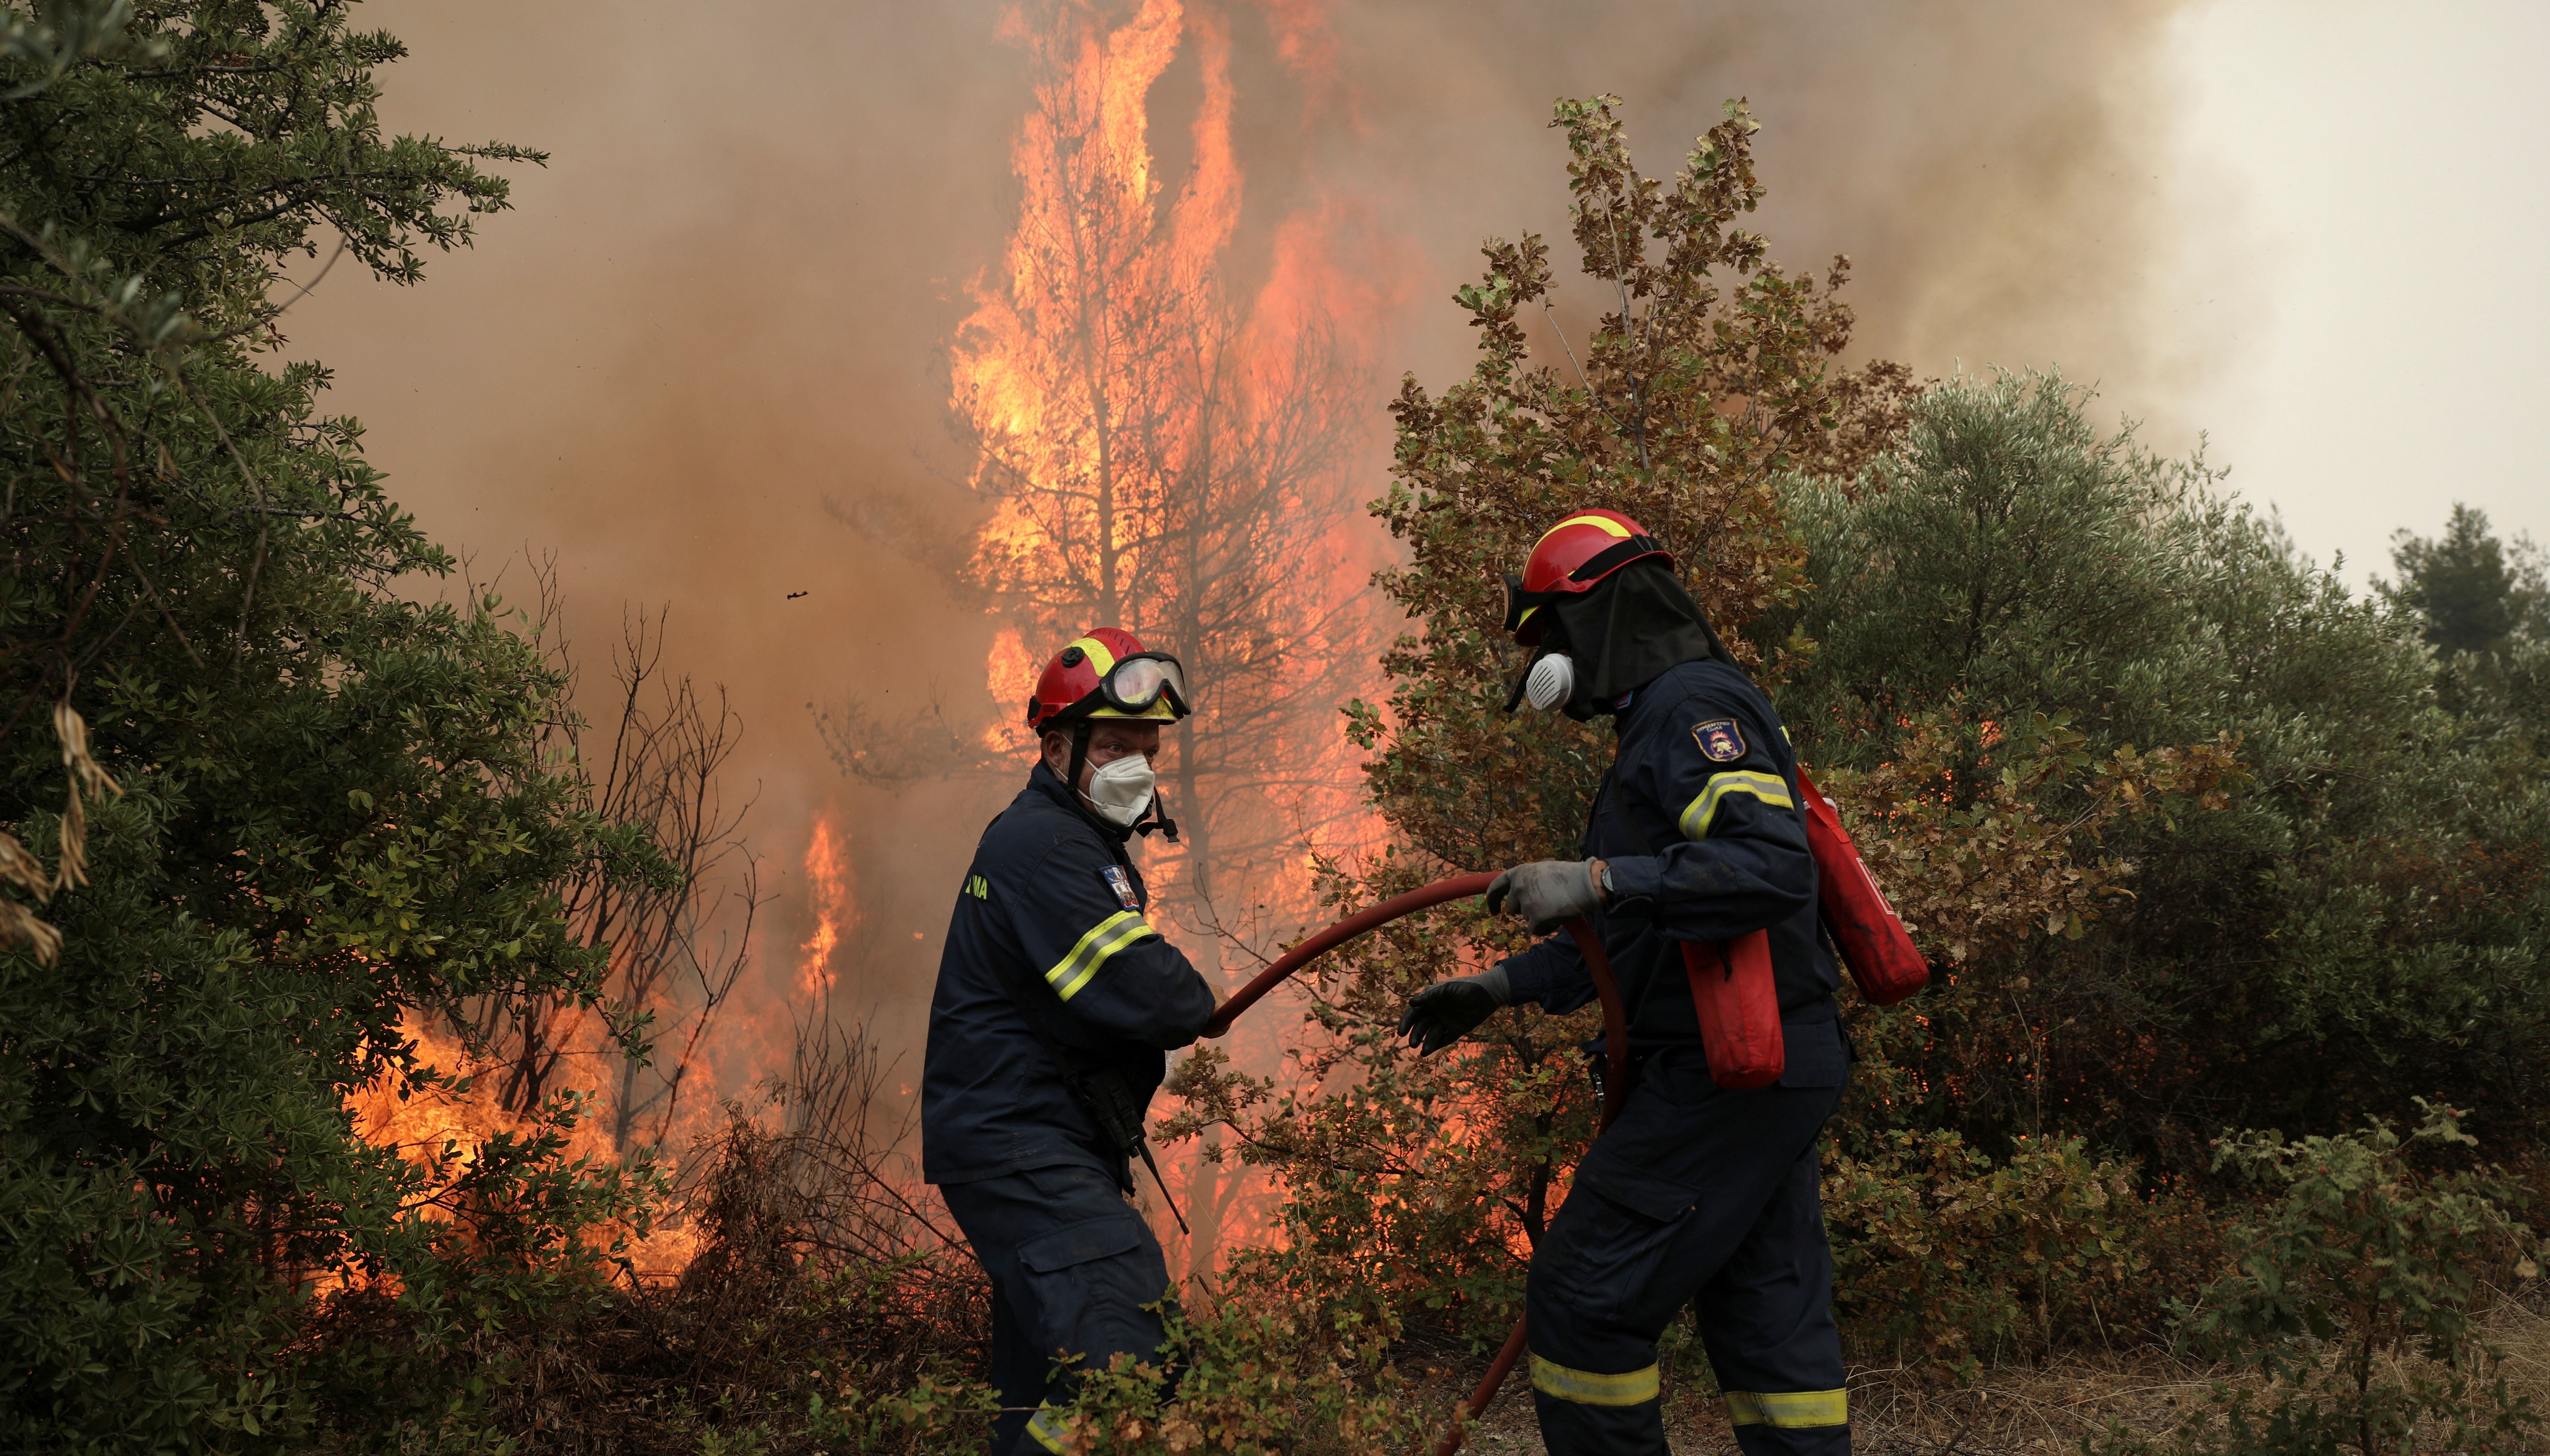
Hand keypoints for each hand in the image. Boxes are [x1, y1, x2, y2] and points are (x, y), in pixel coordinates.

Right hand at [1396, 976, 1504, 1055]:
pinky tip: (1428, 1051)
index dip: (1407, 1022)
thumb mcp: (1446, 989)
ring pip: (1432, 1034)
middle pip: (1422, 1026)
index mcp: (1431, 1000)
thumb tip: (1410, 1003)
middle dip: (1416, 1035)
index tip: (1400, 1032)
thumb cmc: (1465, 987)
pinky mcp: (1457, 1029)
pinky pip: (1445, 1039)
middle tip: (1412, 1044)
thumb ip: (1430, 996)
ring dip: (1426, 1042)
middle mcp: (1436, 1012)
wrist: (1488, 993)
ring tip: (1423, 1051)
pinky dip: (1437, 1045)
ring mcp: (1446, 1021)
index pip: (1415, 1013)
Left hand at [1485, 858, 1604, 934]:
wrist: (1584, 884)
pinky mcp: (1535, 919)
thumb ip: (1528, 881)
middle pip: (1512, 908)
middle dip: (1525, 909)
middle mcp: (1518, 888)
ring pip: (1526, 919)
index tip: (1492, 909)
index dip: (1491, 899)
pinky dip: (1544, 928)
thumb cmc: (1567, 876)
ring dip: (1537, 918)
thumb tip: (1521, 893)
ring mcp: (1526, 904)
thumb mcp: (1541, 871)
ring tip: (1554, 908)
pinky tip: (1556, 919)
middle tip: (1544, 905)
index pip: (1496, 886)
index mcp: (1518, 873)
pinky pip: (1534, 930)